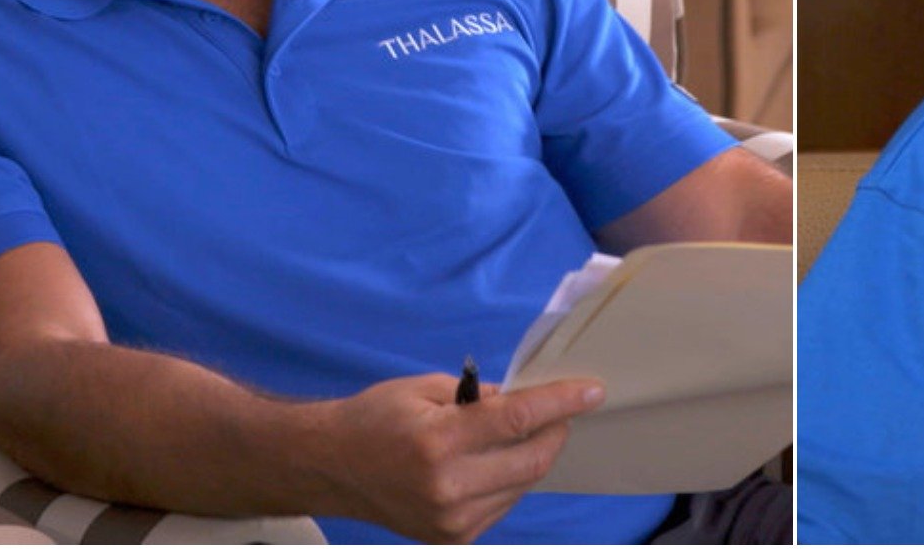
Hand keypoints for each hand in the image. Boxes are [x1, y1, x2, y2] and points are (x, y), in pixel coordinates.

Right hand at [316, 372, 605, 542]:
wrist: (330, 467)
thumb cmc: (375, 419)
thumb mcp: (424, 389)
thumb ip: (479, 397)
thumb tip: (526, 401)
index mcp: (437, 443)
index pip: (517, 421)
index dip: (560, 403)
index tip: (592, 391)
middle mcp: (447, 488)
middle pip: (532, 461)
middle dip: (555, 431)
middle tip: (560, 410)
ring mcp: (451, 520)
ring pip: (522, 485)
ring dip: (532, 456)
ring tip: (518, 433)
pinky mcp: (453, 537)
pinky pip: (503, 503)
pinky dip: (510, 479)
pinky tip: (495, 461)